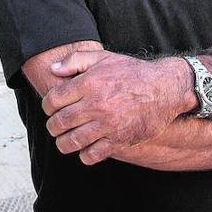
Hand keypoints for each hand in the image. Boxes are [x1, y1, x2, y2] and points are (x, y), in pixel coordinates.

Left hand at [41, 51, 191, 165]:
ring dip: (63, 143)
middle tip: (55, 126)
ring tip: (64, 140)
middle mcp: (96, 104)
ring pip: (72, 141)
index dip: (47, 105)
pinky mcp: (119, 139)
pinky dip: (84, 154)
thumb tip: (52, 70)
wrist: (164, 88)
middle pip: (60, 122)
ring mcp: (108, 124)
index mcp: (89, 83)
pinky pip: (93, 154)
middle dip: (52, 126)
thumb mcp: (103, 57)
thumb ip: (75, 60)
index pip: (53, 100)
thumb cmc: (131, 72)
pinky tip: (85, 148)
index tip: (50, 108)